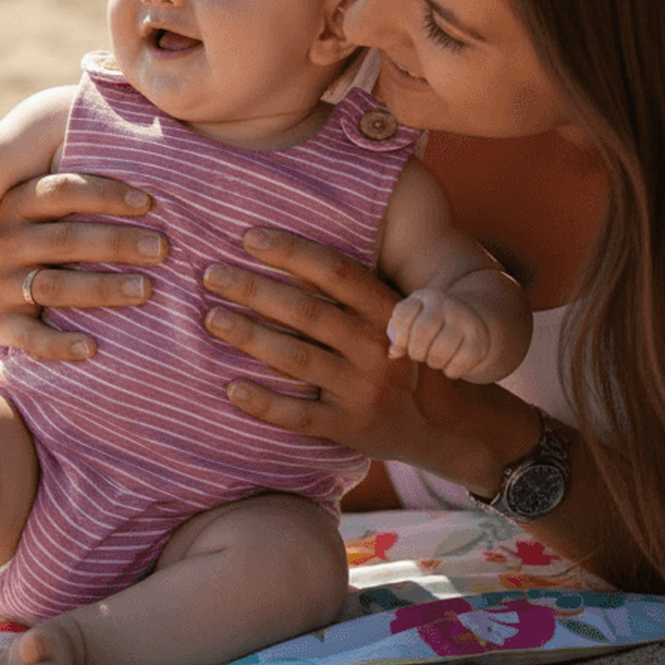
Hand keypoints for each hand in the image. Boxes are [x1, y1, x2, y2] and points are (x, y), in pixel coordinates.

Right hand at [0, 172, 167, 362]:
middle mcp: (4, 240)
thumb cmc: (34, 232)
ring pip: (52, 286)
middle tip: (162, 248)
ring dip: (100, 289)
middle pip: (64, 239)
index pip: (62, 190)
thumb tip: (138, 135)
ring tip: (145, 290)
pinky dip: (61, 345)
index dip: (105, 193)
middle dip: (116, 242)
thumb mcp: (40, 203)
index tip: (149, 202)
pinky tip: (93, 348)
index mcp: (18, 202)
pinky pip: (31, 338)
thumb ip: (78, 180)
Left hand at [202, 226, 507, 479]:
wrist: (452, 426)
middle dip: (254, 290)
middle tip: (212, 275)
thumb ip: (357, 295)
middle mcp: (377, 349)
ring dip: (250, 337)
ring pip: (297, 359)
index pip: (336, 273)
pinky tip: (230, 387)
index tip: (249, 237)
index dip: (292, 251)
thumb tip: (293, 253)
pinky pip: (299, 416)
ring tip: (212, 318)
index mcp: (389, 313)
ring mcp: (364, 392)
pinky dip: (263, 402)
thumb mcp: (398, 320)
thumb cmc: (410, 359)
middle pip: (307, 312)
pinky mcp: (350, 428)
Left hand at [386, 287, 490, 378]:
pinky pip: (460, 363)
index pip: (403, 314)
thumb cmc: (431, 324)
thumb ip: (397, 333)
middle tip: (419, 355)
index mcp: (426, 297)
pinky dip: (451, 370)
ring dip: (433, 362)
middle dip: (415, 351)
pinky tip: (449, 366)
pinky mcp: (479, 340)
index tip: (402, 343)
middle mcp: (447, 305)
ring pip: (440, 351)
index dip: (398, 335)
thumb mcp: (413, 320)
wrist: (471, 319)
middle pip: (421, 333)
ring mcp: (466, 321)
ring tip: (434, 359)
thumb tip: (393, 353)